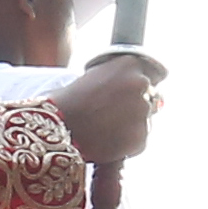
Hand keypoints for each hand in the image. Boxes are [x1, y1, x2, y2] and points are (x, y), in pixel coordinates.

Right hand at [57, 48, 167, 162]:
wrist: (55, 128)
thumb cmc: (66, 102)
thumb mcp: (93, 76)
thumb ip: (117, 79)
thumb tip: (138, 89)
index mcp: (128, 63)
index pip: (151, 73)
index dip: (138, 87)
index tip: (129, 96)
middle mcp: (140, 83)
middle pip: (150, 97)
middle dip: (135, 107)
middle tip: (111, 116)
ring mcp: (142, 111)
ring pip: (144, 120)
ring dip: (131, 126)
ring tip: (104, 130)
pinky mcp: (141, 136)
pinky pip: (139, 141)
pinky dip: (127, 145)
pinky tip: (107, 142)